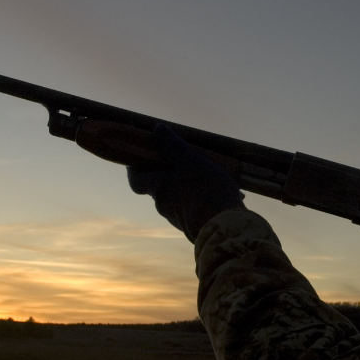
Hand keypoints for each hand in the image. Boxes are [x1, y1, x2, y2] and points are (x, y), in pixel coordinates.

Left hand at [127, 124, 244, 241]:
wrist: (226, 230)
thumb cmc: (206, 191)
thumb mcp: (190, 161)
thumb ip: (172, 146)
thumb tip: (156, 129)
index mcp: (159, 188)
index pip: (135, 180)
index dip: (134, 168)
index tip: (138, 157)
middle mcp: (164, 206)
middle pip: (159, 187)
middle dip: (169, 174)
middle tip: (183, 161)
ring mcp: (179, 219)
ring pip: (179, 197)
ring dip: (189, 186)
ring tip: (213, 176)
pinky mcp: (195, 227)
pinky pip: (195, 209)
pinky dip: (202, 199)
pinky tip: (224, 193)